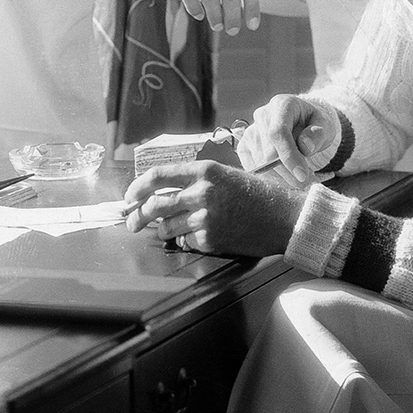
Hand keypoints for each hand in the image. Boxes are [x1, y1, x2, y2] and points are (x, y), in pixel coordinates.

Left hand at [123, 159, 303, 257]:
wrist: (284, 216)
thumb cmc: (258, 194)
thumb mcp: (225, 175)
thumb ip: (195, 181)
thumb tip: (163, 194)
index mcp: (204, 171)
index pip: (157, 176)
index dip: (136, 188)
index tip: (129, 198)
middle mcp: (201, 192)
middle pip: (154, 205)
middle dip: (137, 217)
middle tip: (132, 223)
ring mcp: (205, 217)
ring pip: (166, 227)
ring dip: (164, 231)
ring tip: (173, 229)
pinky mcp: (210, 239)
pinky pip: (186, 242)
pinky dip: (188, 241)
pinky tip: (202, 235)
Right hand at [237, 95, 336, 188]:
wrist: (301, 124)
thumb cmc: (314, 124)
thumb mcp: (325, 125)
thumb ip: (318, 134)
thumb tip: (305, 146)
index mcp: (282, 105)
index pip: (278, 132)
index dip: (289, 156)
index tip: (303, 175)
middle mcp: (262, 115)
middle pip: (269, 153)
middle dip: (289, 172)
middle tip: (307, 179)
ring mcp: (250, 131)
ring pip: (260, 165)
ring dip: (281, 177)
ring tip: (297, 174)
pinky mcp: (244, 146)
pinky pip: (252, 169)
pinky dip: (270, 178)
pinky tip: (284, 175)